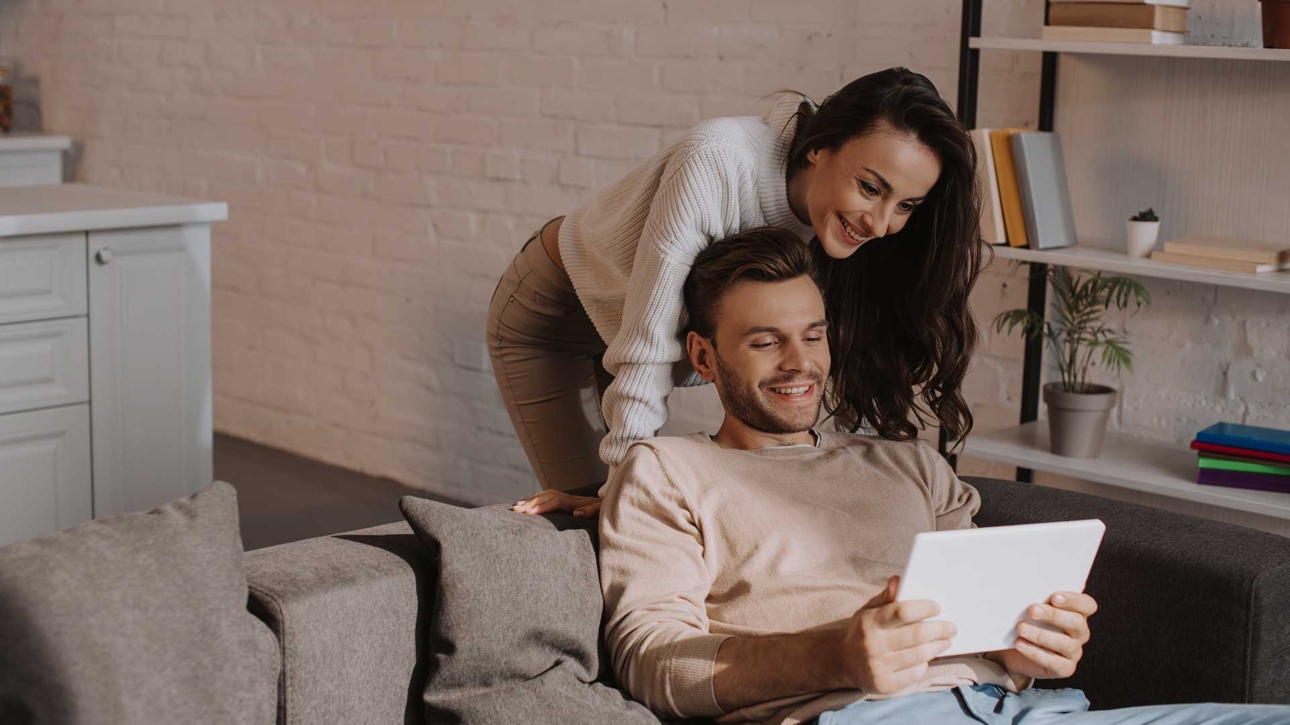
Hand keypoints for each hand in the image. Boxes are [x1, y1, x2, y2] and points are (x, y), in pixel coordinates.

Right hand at [511, 489, 600, 517]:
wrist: (613, 502)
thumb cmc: (606, 511)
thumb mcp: (601, 512)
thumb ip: (590, 512)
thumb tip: (577, 513)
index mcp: (575, 502)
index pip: (553, 502)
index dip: (541, 507)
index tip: (527, 513)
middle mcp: (569, 497)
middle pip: (545, 497)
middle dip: (530, 503)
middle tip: (515, 510)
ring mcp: (567, 497)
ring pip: (545, 495)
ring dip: (531, 500)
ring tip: (517, 506)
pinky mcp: (566, 499)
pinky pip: (547, 497)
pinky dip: (536, 499)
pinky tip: (528, 503)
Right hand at [837, 576, 956, 694]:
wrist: (845, 662)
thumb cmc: (863, 632)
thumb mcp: (868, 611)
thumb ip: (884, 597)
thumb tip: (898, 580)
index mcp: (868, 622)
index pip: (902, 612)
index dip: (923, 608)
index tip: (937, 607)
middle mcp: (872, 645)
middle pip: (916, 634)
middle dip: (939, 629)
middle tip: (951, 627)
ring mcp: (878, 666)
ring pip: (919, 655)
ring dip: (938, 646)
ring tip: (946, 640)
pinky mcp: (885, 684)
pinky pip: (914, 673)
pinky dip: (925, 664)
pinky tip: (928, 657)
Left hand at [987, 591, 1096, 680]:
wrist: (1015, 651)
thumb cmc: (1028, 622)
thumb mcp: (1033, 608)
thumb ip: (1040, 596)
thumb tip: (1034, 579)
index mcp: (1078, 613)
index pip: (1087, 605)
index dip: (1074, 600)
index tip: (1054, 597)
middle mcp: (1080, 632)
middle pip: (1076, 622)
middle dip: (1054, 615)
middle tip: (1032, 610)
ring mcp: (1074, 651)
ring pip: (1065, 643)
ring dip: (1041, 635)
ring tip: (1021, 628)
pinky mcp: (1064, 668)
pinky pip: (1054, 662)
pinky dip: (1035, 652)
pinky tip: (1020, 644)